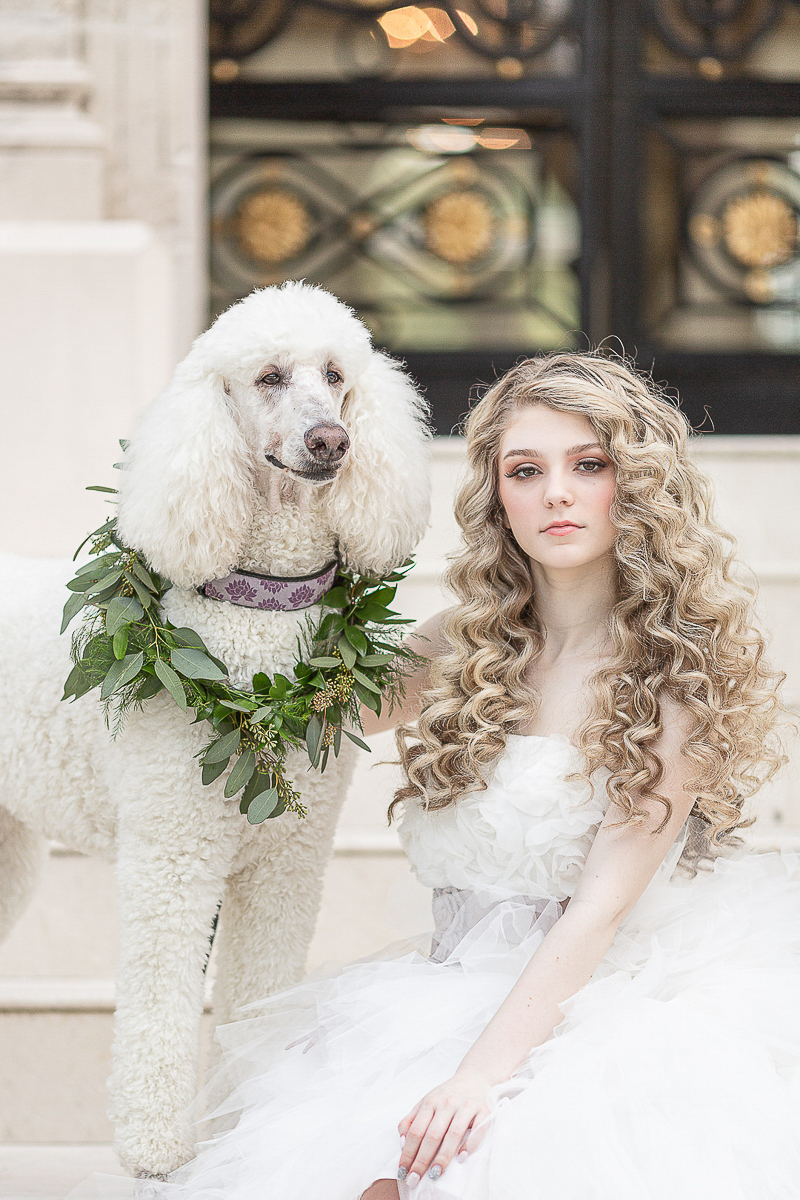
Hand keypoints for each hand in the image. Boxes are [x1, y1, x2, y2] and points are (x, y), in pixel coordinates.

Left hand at [397, 1069, 491, 1187]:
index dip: (408, 1152)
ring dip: (443, 1156)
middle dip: (422, 1160)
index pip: (416, 1131)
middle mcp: (447, 1103)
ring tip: (435, 1174)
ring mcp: (466, 1106)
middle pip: (432, 1135)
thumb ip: (412, 1120)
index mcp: (431, 1102)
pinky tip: (462, 1158)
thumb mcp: (426, 1102)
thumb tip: (402, 1141)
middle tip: (415, 1179)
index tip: (403, 1171)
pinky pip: (478, 1128)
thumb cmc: (447, 1095)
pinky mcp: (484, 1110)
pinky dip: (470, 1144)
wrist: (474, 1077)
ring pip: (453, 1134)